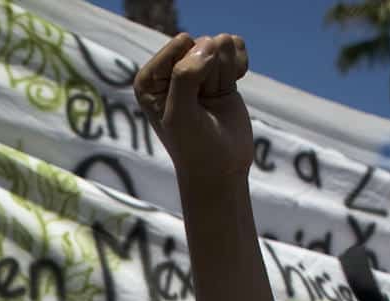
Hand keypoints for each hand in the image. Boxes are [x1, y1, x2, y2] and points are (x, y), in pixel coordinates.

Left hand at [133, 33, 253, 183]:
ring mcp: (195, 67)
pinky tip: (229, 87)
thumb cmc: (194, 147)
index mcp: (150, 78)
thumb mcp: (181, 115)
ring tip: (215, 99)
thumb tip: (210, 42)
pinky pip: (236, 46)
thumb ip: (185, 76)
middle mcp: (169, 69)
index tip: (192, 102)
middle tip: (205, 105)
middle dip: (212, 74)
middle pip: (204, 43)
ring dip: (225, 73)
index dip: (195, 71)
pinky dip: (239, 66)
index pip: (183, 44)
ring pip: (222, 44)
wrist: (220, 169)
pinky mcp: (218, 70)